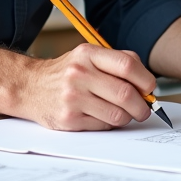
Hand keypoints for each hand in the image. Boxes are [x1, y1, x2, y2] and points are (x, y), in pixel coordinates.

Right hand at [19, 44, 156, 130]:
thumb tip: (148, 85)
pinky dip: (110, 124)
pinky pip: (103, 126)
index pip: (127, 65)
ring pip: (117, 115)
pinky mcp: (68, 119)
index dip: (145, 79)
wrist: (30, 86)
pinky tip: (103, 116)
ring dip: (128, 117)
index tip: (150, 88)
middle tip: (144, 109)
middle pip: (125, 94)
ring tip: (124, 113)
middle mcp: (79, 74)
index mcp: (88, 54)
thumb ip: (118, 63)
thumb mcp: (89, 56)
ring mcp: (73, 98)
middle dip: (142, 106)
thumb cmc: (68, 72)